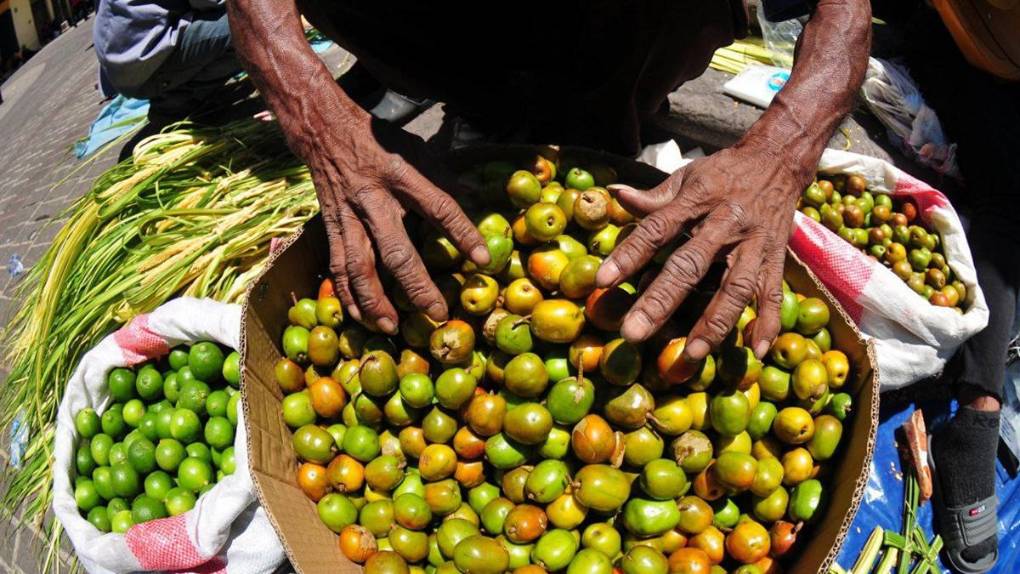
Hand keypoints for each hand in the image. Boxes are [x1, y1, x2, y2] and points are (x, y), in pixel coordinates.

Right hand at [310, 112, 488, 333]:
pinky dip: (347, 294)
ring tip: (392, 327)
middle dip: (416, 286)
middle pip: (397, 251)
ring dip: (376, 301)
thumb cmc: (379, 140)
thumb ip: (445, 177)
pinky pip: (337, 266)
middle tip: (436, 313)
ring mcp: (348, 217)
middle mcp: (374, 200)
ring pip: (359, 267)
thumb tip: (477, 198)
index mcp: (402, 176)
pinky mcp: (330, 227)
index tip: (482, 260)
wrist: (324, 130)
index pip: (439, 207)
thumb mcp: (417, 148)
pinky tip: (359, 316)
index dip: (462, 234)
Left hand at [595, 140, 809, 360]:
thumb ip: (653, 196)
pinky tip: (757, 350)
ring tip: (691, 353)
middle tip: (633, 333)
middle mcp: (726, 224)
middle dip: (661, 301)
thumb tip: (614, 194)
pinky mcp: (776, 259)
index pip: (657, 229)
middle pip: (690, 265)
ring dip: (714, 322)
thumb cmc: (723, 173)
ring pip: (735, 287)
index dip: (629, 254)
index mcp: (697, 201)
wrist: (779, 160)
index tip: (603, 281)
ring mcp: (754, 245)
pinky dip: (768, 323)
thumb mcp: (687, 177)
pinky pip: (773, 294)